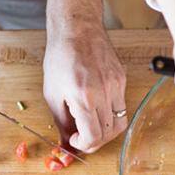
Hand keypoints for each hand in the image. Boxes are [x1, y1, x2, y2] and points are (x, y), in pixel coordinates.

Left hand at [42, 26, 127, 152]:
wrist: (77, 29)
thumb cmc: (60, 57)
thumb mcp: (52, 94)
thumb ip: (61, 123)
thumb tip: (66, 144)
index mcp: (83, 97)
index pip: (93, 136)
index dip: (84, 145)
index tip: (75, 141)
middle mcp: (104, 93)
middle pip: (109, 134)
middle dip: (95, 141)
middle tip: (83, 137)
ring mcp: (116, 85)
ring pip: (120, 123)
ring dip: (106, 131)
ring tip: (92, 125)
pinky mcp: (122, 79)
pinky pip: (122, 106)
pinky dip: (110, 114)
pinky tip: (97, 108)